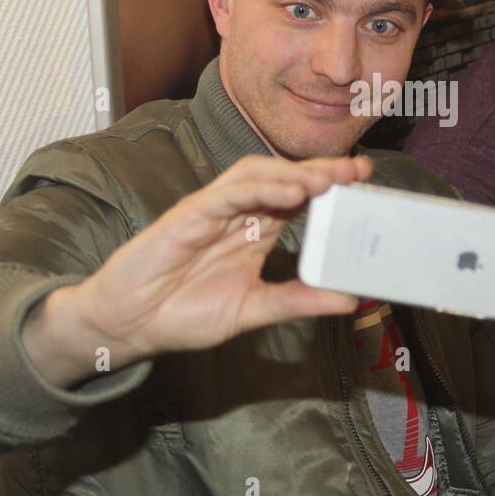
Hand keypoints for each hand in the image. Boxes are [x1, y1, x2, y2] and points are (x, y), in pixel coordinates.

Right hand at [74, 153, 372, 357]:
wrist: (129, 325)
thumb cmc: (182, 313)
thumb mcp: (253, 311)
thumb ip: (297, 300)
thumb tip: (349, 298)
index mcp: (255, 231)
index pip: (300, 198)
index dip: (331, 186)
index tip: (365, 181)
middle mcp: (238, 214)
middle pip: (284, 177)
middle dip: (321, 171)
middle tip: (357, 170)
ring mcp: (212, 211)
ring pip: (257, 175)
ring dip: (294, 174)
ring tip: (328, 179)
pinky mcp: (187, 216)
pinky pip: (227, 194)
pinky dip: (259, 189)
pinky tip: (288, 193)